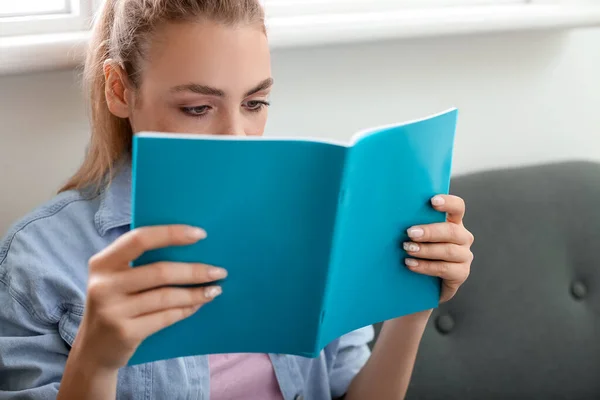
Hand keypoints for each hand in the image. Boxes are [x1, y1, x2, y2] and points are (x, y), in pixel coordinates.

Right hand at [74, 225, 226, 370]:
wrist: (94, 349)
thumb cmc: (115, 304)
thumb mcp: (117, 279)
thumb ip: (141, 262)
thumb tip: (190, 247)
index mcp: (102, 262)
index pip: (140, 239)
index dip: (172, 234)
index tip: (201, 234)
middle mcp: (104, 285)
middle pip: (160, 271)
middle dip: (195, 270)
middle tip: (219, 271)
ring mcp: (113, 310)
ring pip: (166, 296)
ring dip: (196, 292)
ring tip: (215, 289)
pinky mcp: (125, 332)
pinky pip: (165, 317)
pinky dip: (186, 309)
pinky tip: (199, 304)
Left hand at [403, 195, 473, 302]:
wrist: (423, 282)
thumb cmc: (418, 252)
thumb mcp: (417, 236)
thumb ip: (414, 224)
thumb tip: (391, 214)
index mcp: (453, 222)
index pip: (457, 207)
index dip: (448, 202)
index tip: (432, 201)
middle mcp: (462, 237)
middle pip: (452, 231)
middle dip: (430, 231)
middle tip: (410, 232)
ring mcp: (464, 255)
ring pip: (449, 251)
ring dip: (426, 250)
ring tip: (407, 249)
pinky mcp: (461, 273)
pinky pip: (445, 269)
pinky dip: (426, 266)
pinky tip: (411, 264)